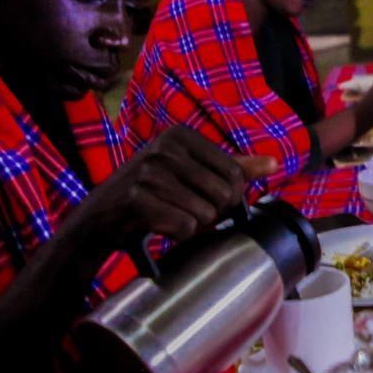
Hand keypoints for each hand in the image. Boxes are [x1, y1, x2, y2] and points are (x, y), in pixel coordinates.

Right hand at [68, 126, 277, 253]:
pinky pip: (184, 228)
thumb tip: (273, 163)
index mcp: (180, 136)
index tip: (209, 202)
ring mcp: (148, 172)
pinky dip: (177, 236)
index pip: (235, 174)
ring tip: (170, 218)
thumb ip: (232, 167)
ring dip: (193, 227)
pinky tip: (160, 228)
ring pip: (205, 215)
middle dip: (212, 214)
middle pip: (223, 195)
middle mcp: (164, 148)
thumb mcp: (190, 172)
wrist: (99, 219)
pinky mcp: (135, 199)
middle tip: (186, 212)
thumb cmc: (150, 193)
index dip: (229, 198)